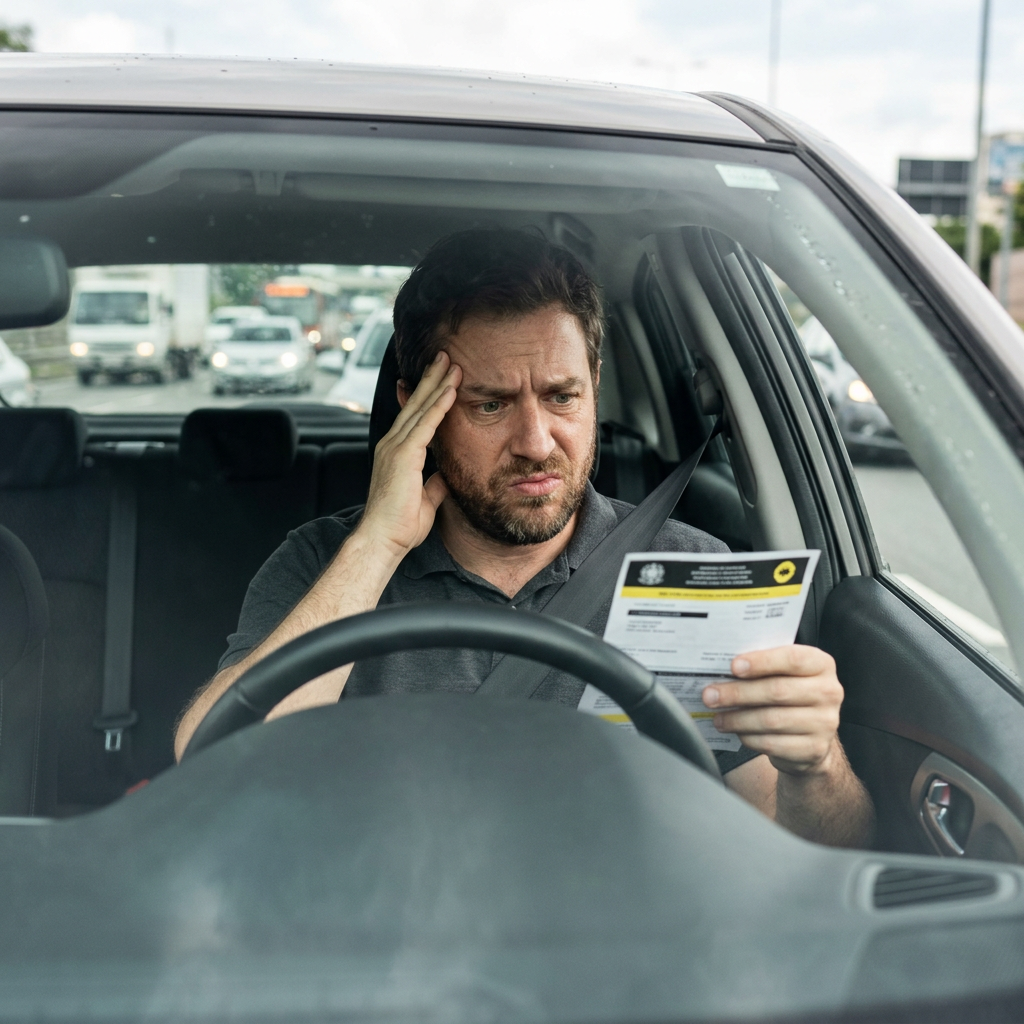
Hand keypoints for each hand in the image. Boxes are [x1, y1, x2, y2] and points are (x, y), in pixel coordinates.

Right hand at [356, 350, 461, 559]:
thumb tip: (446, 475)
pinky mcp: (403, 455)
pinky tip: (450, 389)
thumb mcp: (425, 500)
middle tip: (444, 356)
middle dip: (431, 379)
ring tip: (451, 363)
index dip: (427, 395)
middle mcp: (392, 444)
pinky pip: (425, 424)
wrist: (382, 540)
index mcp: (396, 453)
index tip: (440, 377)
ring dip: (437, 384)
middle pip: (416, 404)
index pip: (415, 416)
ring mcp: (395, 448)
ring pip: (421, 408)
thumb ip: (434, 483)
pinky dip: (439, 405)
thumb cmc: (399, 526)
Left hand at [702, 645, 843, 776]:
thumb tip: (720, 667)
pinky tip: (736, 732)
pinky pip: (774, 744)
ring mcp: (825, 723)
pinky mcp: (814, 749)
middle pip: (777, 691)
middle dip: (738, 693)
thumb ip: (762, 666)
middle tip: (710, 695)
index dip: (761, 662)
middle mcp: (829, 692)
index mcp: (821, 664)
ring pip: (772, 720)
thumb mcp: (782, 673)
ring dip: (738, 719)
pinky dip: (749, 738)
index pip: (792, 659)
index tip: (733, 666)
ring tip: (717, 717)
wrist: (810, 734)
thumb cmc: (788, 693)